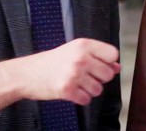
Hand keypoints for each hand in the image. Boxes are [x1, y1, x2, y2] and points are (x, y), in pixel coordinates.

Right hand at [0, 38, 119, 114]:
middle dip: (99, 78)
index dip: (108, 62)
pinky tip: (72, 91)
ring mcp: (74, 74)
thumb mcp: (75, 52)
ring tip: (76, 83)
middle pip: (108, 74)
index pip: (113, 54)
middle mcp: (81, 58)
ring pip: (99, 89)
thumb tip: (117, 67)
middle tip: (84, 76)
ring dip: (90, 90)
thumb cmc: (52, 61)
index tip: (98, 64)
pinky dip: (81, 98)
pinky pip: (87, 100)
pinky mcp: (67, 90)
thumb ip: (97, 57)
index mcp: (84, 45)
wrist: (27, 73)